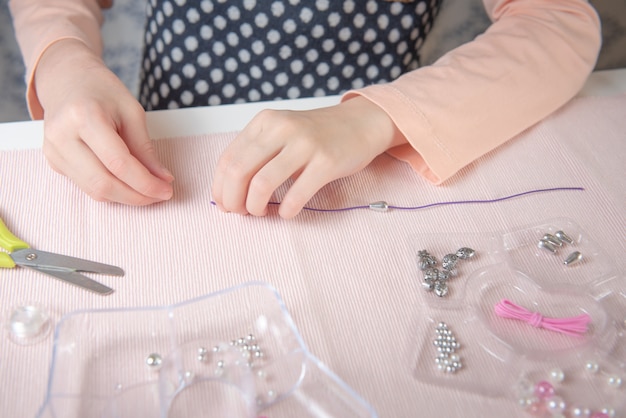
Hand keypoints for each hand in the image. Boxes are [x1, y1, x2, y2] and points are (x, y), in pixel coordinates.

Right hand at [35, 39, 173, 204]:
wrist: (67, 79)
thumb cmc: (102, 91)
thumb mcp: (132, 111)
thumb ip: (145, 148)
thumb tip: (162, 180)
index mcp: (83, 116)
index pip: (118, 163)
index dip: (145, 182)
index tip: (166, 189)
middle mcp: (62, 136)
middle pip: (103, 183)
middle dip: (136, 196)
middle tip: (159, 195)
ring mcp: (53, 151)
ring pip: (93, 190)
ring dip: (125, 197)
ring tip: (147, 191)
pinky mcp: (53, 161)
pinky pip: (86, 186)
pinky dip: (111, 190)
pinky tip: (126, 182)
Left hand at [212, 96, 405, 218]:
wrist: (361, 123)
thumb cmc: (317, 134)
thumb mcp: (282, 132)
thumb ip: (257, 153)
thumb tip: (230, 191)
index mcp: (264, 122)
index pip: (228, 159)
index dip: (220, 188)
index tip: (225, 204)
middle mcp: (281, 128)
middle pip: (238, 172)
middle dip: (233, 200)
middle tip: (240, 213)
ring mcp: (304, 144)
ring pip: (262, 183)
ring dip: (255, 207)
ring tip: (261, 213)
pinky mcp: (326, 162)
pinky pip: (296, 195)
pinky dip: (286, 210)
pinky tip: (287, 212)